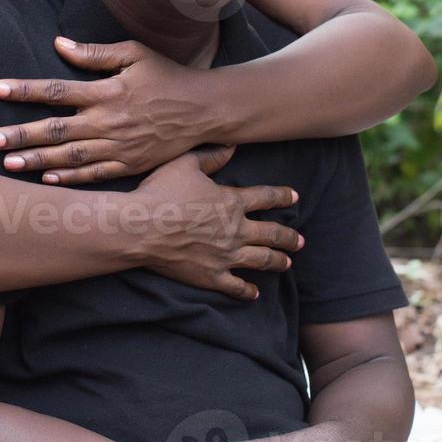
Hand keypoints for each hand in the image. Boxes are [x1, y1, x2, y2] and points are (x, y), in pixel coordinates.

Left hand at [0, 37, 216, 183]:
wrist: (203, 110)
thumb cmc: (167, 76)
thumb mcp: (134, 54)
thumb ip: (94, 53)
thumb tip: (58, 44)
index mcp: (106, 92)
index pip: (56, 90)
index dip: (25, 90)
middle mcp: (108, 122)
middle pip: (55, 130)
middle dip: (20, 135)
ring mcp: (118, 147)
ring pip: (70, 157)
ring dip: (37, 161)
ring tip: (8, 164)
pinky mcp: (129, 165)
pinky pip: (94, 175)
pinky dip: (70, 180)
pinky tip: (47, 181)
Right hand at [136, 152, 302, 299]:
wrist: (141, 227)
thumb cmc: (161, 192)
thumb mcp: (185, 164)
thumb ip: (211, 156)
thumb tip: (232, 147)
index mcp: (231, 202)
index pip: (267, 197)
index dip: (283, 196)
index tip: (295, 197)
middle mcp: (235, 230)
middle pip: (272, 234)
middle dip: (289, 237)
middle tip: (300, 241)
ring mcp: (225, 256)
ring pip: (262, 261)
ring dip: (277, 261)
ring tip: (287, 263)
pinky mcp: (211, 276)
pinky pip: (236, 287)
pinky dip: (247, 291)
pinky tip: (254, 293)